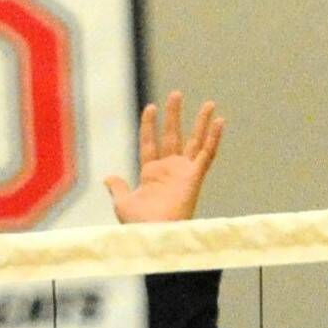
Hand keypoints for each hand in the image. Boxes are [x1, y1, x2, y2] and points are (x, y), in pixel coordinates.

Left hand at [103, 92, 222, 224]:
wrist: (153, 234)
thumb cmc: (139, 224)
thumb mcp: (123, 202)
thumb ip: (118, 187)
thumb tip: (108, 177)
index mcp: (151, 173)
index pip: (150, 143)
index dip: (149, 126)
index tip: (150, 107)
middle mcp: (169, 169)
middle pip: (173, 135)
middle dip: (174, 115)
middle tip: (176, 94)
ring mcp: (184, 172)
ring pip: (195, 141)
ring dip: (202, 122)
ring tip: (209, 103)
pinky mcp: (195, 176)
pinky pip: (207, 154)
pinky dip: (214, 138)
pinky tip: (220, 122)